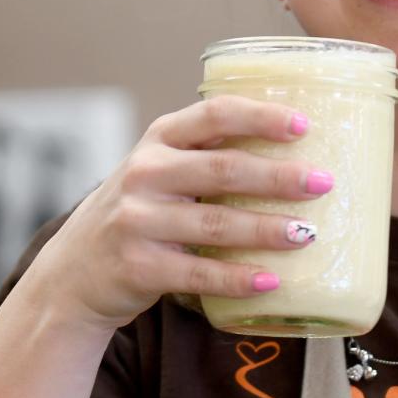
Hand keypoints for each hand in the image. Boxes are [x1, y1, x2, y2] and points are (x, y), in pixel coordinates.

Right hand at [28, 96, 330, 331]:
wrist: (74, 273)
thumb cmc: (141, 211)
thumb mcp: (162, 170)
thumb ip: (210, 155)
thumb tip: (302, 150)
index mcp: (159, 139)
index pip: (213, 115)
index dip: (260, 117)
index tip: (303, 125)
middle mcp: (145, 174)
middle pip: (222, 169)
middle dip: (278, 176)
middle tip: (323, 182)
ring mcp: (137, 221)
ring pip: (214, 224)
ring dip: (265, 229)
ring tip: (308, 234)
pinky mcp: (137, 268)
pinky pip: (198, 274)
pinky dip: (238, 278)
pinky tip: (272, 281)